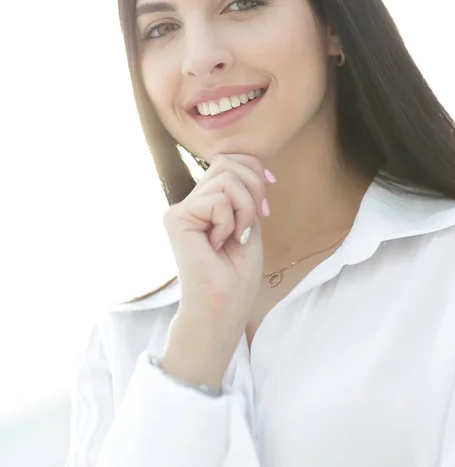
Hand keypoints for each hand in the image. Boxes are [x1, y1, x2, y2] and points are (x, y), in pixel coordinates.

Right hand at [164, 153, 272, 318]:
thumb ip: (245, 191)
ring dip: (245, 208)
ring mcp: (181, 209)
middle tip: (256, 220)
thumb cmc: (237, 273)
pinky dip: (230, 223)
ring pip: (226, 177)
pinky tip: (217, 245)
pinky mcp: (176, 217)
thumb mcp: (249, 221)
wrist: (224, 304)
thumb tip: (254, 164)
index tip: (266, 205)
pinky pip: (217, 200)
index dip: (254, 172)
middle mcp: (191, 201)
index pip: (230, 161)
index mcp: (207, 202)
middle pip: (228, 162)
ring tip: (236, 236)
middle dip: (254, 187)